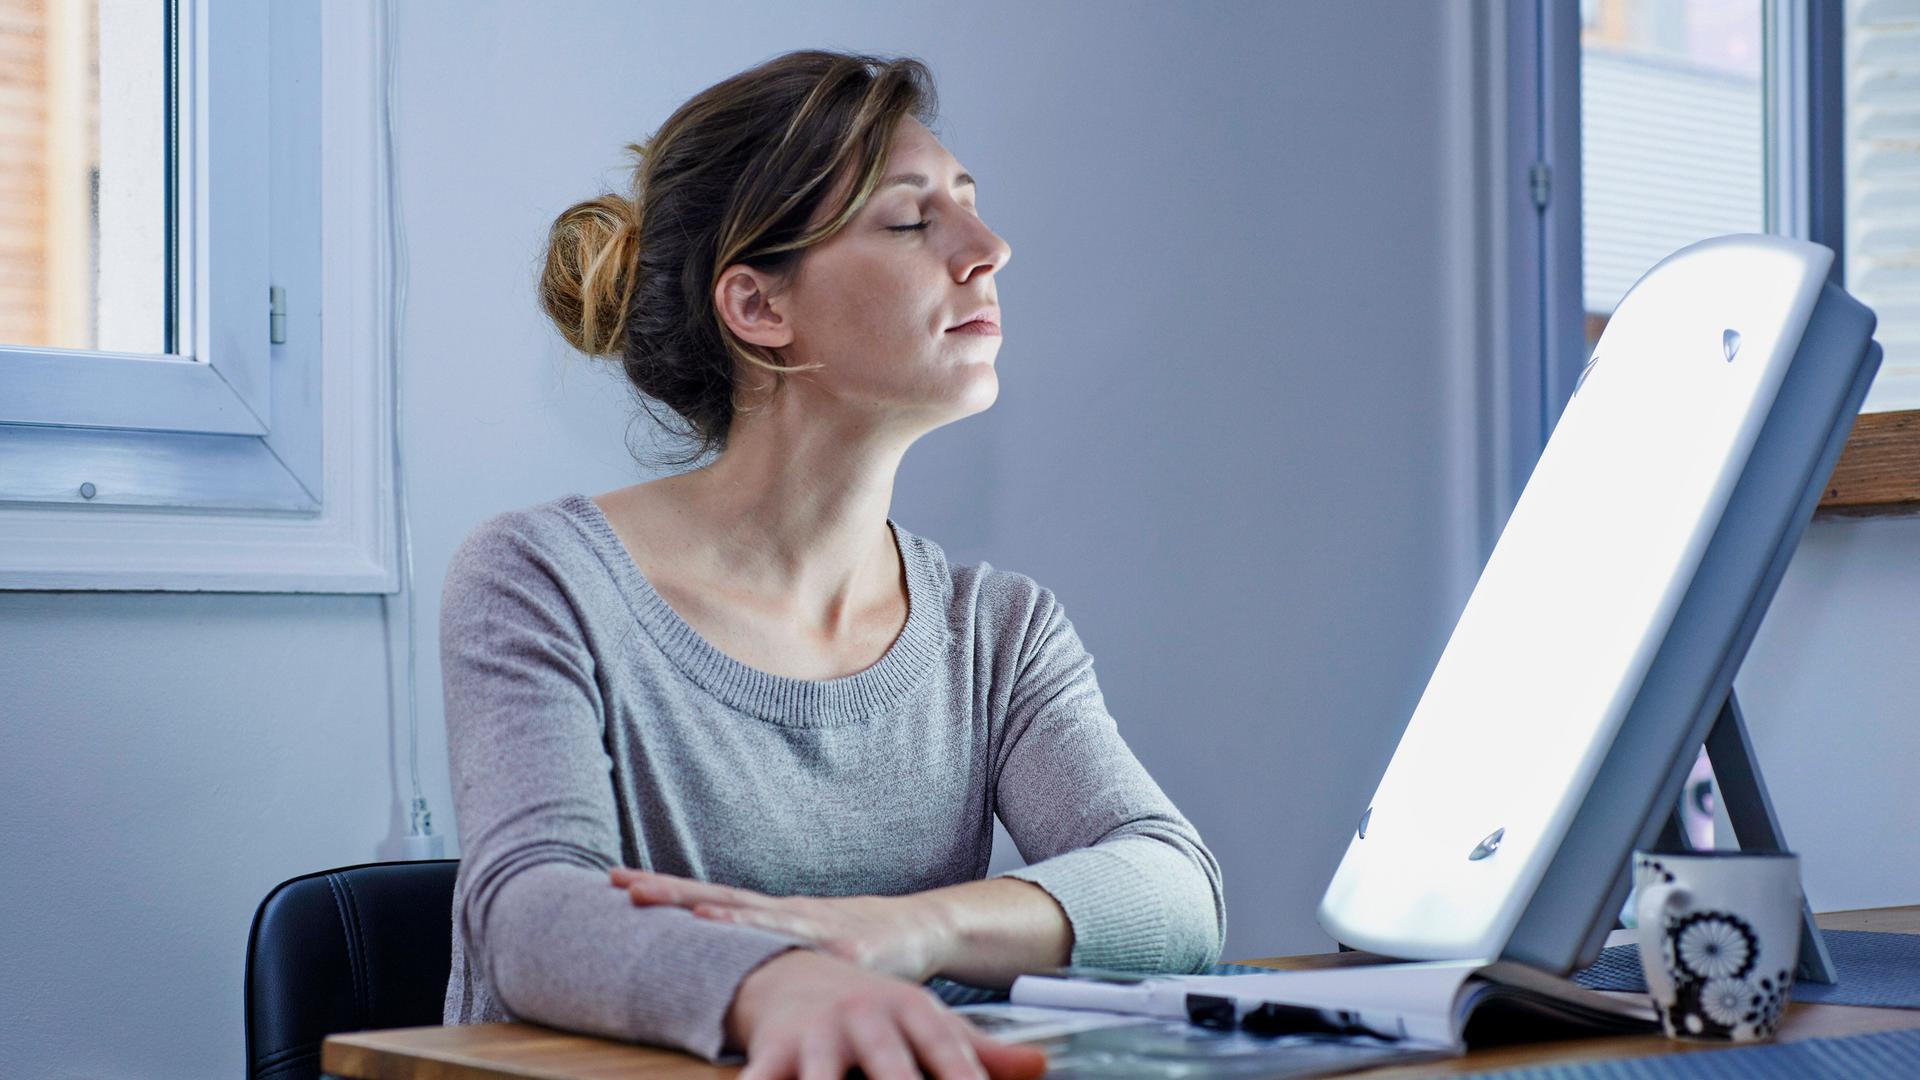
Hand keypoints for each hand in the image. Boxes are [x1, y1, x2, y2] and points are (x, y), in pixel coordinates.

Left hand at [611, 867, 953, 981]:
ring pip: (768, 922)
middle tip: (625, 888)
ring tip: (693, 914)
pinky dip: (798, 952)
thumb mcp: (803, 941)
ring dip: (730, 918)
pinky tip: (783, 958)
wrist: (924, 929)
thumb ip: (762, 947)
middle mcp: (792, 915)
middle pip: (725, 901)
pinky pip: (820, 958)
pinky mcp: (856, 955)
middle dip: (675, 896)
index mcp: (775, 915)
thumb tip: (711, 954)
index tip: (615, 879)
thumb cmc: (857, 940)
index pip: (709, 899)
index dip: (664, 890)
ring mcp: (822, 931)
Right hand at [728, 949, 1046, 1079]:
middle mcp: (864, 1017)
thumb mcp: (925, 1023)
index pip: (948, 1053)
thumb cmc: (871, 1014)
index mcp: (910, 1011)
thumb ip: (980, 1052)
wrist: (790, 972)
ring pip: (821, 1079)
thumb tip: (1041, 1065)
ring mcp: (815, 1035)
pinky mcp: (771, 1053)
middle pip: (890, 1068)